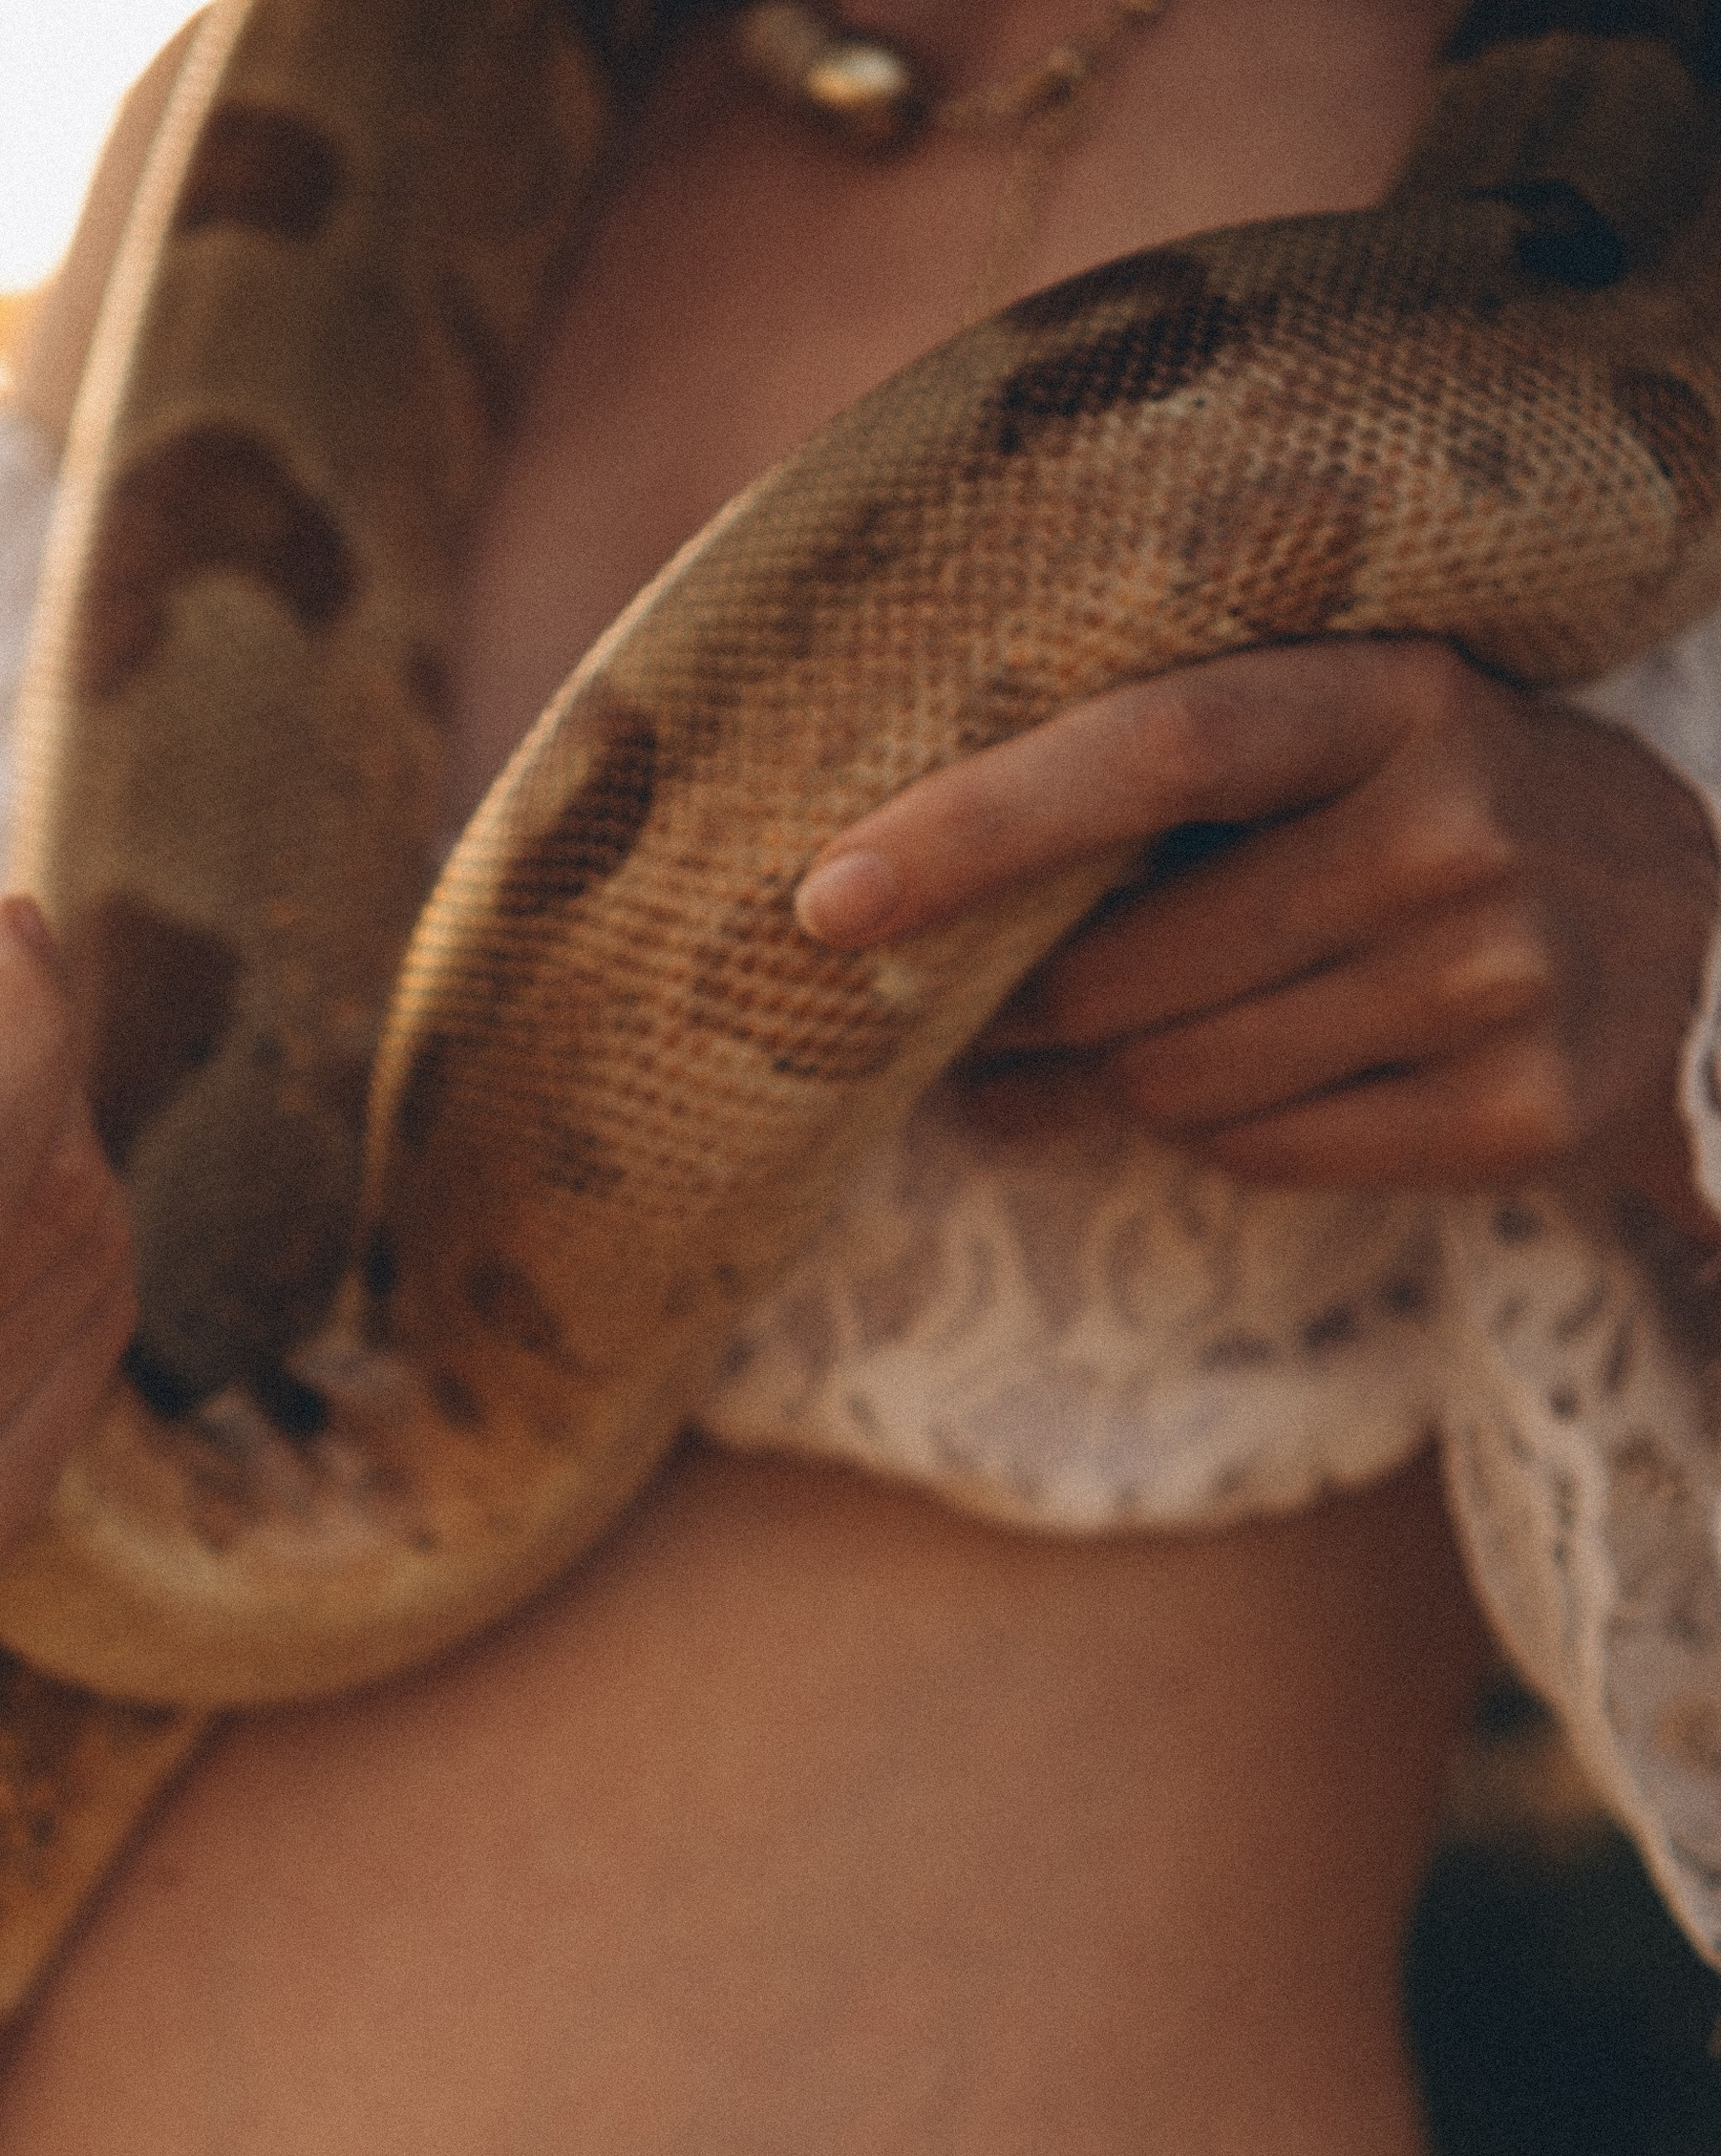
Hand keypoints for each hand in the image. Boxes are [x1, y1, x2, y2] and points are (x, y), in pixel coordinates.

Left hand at [793, 639, 1720, 1220]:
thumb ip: (1168, 792)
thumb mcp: (1353, 746)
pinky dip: (1230, 1138)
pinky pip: (1265, 1157)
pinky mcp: (1518, 1113)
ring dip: (1128, 1084)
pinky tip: (1278, 1086)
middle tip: (1001, 1019)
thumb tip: (892, 916)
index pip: (1152, 746)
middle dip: (1034, 1016)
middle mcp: (1454, 827)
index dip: (978, 826)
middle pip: (1127, 976)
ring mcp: (1500, 977)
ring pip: (1178, 1084)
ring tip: (1168, 1040)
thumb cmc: (1452, 827)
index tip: (827, 896)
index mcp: (1394, 694)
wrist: (1710, 946)